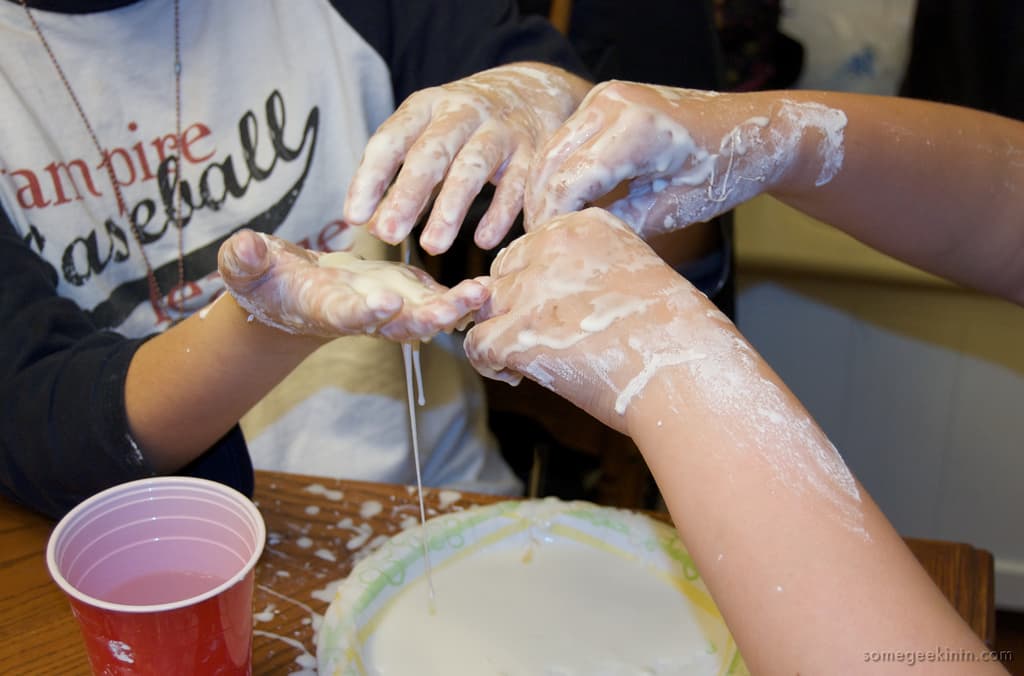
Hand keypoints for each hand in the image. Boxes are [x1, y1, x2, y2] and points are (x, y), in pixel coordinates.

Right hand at [217, 230, 487, 340]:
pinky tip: (492, 283)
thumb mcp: (248, 269)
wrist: (293, 293)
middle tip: (456, 309)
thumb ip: (246, 260)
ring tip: (484, 293)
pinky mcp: (406, 293)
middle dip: (427, 317)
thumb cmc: (265, 281)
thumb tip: (244, 246)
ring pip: (426, 313)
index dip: (361, 313)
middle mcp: (363, 314)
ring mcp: (389, 307)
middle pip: (398, 323)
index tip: (381, 304)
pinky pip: (439, 298)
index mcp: (324, 308)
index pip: (343, 313)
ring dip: (455, 307)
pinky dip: (463, 296)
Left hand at [344, 63, 589, 254]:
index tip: (354, 217)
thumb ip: (402, 179)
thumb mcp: (429, 136)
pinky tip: (483, 242)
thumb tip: (374, 227)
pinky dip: (499, 214)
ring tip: (432, 246)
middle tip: (388, 236)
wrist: (532, 91)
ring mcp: (500, 130)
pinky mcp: (532, 151)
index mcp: (426, 106)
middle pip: (430, 154)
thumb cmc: (464, 125)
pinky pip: (515, 185)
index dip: (369, 179)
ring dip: (450, 208)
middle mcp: (462, 112)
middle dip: (407, 196)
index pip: (390, 140)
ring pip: (472, 168)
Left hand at [465, 208, 719, 433]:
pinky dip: (488, 364)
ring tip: (522, 362)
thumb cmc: (674, 335)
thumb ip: (587, 273)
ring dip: (497, 334)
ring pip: (483, 306)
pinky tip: (515, 376)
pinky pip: (476, 343)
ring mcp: (532, 289)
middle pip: (503, 273)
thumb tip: (544, 299)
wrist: (687, 372)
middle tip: (539, 342)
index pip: (532, 247)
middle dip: (512, 308)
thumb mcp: (635, 275)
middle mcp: (552, 246)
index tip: (559, 316)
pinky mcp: (518, 333)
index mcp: (584, 224)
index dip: (536, 285)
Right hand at [525, 81, 846, 237]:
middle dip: (541, 208)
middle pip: (550, 165)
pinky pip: (565, 141)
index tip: (548, 254)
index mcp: (634, 129)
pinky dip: (558, 173)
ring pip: (550, 152)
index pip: (568, 183)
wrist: (754, 129)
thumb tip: (577, 244)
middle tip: (540, 248)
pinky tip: (563, 206)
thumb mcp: (674, 210)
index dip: (553, 222)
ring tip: (549, 231)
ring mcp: (604, 97)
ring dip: (545, 191)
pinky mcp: (603, 101)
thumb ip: (623, 225)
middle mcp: (611, 103)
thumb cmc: (724, 171)